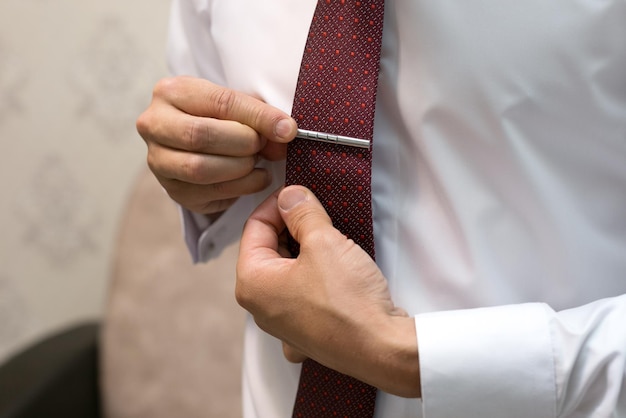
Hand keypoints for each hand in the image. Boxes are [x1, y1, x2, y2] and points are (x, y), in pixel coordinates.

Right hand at [136, 76, 297, 215]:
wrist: (196, 141)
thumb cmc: (220, 118)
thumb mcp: (236, 106)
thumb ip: (258, 116)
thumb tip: (285, 132)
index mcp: (171, 91)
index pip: (219, 102)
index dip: (258, 117)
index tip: (287, 129)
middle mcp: (154, 125)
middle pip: (201, 136)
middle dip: (243, 143)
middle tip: (263, 146)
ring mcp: (158, 160)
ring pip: (200, 169)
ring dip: (240, 168)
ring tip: (257, 162)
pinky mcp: (171, 190)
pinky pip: (207, 193)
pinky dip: (240, 188)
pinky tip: (254, 178)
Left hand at [236, 186, 420, 397]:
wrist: (382, 349)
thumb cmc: (347, 301)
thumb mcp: (323, 242)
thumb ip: (302, 212)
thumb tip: (289, 196)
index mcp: (252, 283)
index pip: (255, 227)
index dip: (278, 203)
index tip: (300, 192)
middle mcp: (261, 306)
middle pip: (269, 248)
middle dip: (293, 226)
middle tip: (320, 211)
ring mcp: (284, 322)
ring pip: (288, 269)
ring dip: (307, 249)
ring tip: (331, 236)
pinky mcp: (307, 329)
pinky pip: (303, 291)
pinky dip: (316, 276)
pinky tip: (334, 269)